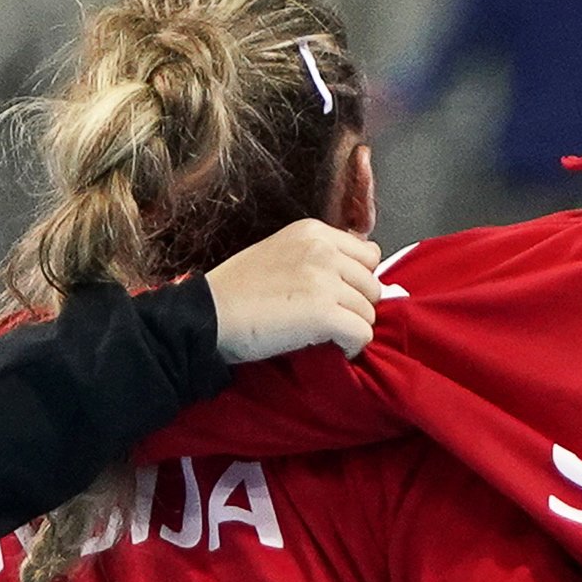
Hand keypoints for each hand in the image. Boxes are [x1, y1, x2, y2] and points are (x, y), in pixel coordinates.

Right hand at [201, 220, 386, 362]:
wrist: (209, 316)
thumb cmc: (237, 291)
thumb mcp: (281, 253)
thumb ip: (317, 257)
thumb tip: (354, 277)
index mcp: (313, 232)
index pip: (368, 254)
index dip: (358, 280)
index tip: (339, 297)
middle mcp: (323, 250)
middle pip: (372, 285)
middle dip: (357, 306)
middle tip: (331, 321)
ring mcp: (325, 280)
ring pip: (369, 312)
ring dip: (352, 328)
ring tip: (326, 336)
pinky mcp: (324, 313)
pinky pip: (362, 334)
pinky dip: (352, 347)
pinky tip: (333, 349)